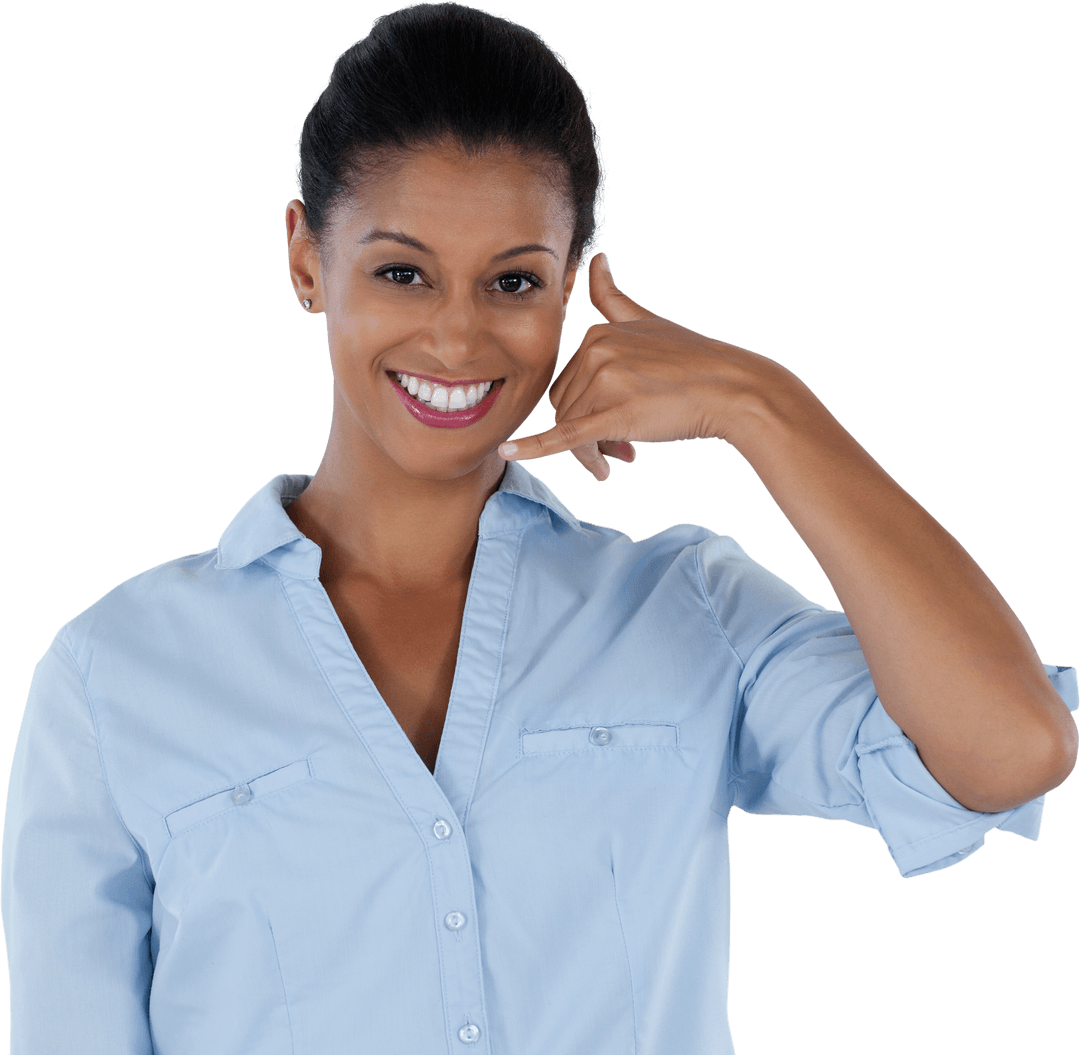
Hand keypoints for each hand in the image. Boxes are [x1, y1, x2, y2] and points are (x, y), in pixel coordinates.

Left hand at [498, 252, 785, 480]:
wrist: (734, 389)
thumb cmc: (695, 361)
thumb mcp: (648, 321)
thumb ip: (613, 297)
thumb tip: (597, 258)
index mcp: (597, 333)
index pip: (569, 383)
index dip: (584, 409)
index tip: (611, 428)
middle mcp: (596, 351)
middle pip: (567, 408)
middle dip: (588, 435)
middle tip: (620, 453)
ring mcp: (606, 381)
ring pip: (574, 429)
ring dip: (591, 453)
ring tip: (620, 460)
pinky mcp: (618, 413)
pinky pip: (567, 435)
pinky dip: (534, 446)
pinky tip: (507, 452)